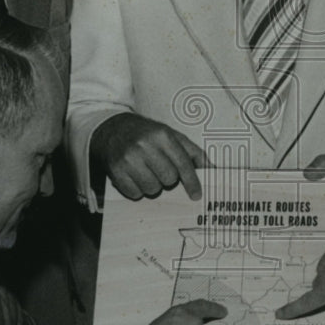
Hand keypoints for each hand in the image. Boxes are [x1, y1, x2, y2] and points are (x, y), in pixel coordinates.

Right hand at [91, 112, 207, 199]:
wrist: (113, 129)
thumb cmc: (147, 134)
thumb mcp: (171, 135)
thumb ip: (193, 152)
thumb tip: (212, 169)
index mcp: (162, 135)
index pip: (182, 164)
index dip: (192, 182)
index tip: (197, 195)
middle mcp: (145, 146)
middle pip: (168, 179)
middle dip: (168, 179)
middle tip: (161, 171)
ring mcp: (128, 158)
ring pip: (152, 189)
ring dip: (153, 186)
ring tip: (148, 173)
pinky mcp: (115, 170)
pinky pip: (135, 193)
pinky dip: (138, 190)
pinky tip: (135, 177)